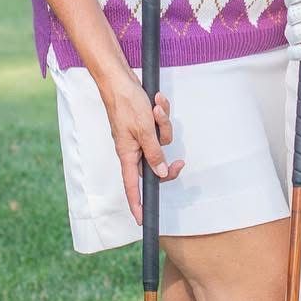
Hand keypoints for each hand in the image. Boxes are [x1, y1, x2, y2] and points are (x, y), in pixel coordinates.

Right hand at [100, 74, 182, 224]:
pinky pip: (159, 127)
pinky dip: (160, 114)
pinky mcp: (144, 125)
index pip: (132, 186)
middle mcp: (132, 149)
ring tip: (156, 108)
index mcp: (127, 155)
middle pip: (155, 164)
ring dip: (163, 124)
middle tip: (181, 163)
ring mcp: (138, 137)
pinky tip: (157, 101)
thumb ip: (154, 154)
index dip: (137, 203)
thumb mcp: (144, 131)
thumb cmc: (127, 104)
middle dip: (167, 157)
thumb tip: (161, 173)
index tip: (142, 220)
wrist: (120, 80)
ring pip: (161, 142)